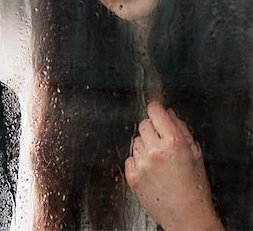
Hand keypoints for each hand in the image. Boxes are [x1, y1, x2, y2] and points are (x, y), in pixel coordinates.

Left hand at [125, 102, 223, 230]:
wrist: (187, 216)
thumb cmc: (194, 187)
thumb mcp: (195, 153)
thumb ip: (181, 129)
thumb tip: (168, 113)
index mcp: (174, 141)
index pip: (155, 111)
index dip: (156, 109)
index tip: (155, 110)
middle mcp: (156, 150)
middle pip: (144, 124)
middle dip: (152, 130)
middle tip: (161, 143)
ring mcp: (142, 163)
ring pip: (136, 141)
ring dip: (145, 146)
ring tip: (158, 162)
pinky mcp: (133, 176)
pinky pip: (130, 158)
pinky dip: (138, 162)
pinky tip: (150, 171)